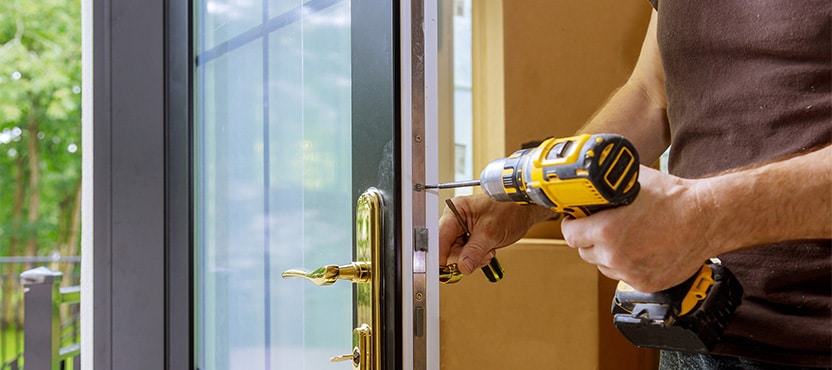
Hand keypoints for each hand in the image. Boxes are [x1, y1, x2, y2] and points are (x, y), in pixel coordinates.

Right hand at [439, 194, 554, 274]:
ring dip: (472, 258)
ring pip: (456, 254)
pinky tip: (487, 250)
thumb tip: (463, 267)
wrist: (525, 210)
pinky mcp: (468, 237)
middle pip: (446, 249)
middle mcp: (455, 219)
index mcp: (455, 210)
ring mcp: (461, 229)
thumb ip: (475, 251)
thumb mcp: (491, 231)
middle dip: (464, 256)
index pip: (439, 237)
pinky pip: (465, 254)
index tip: (444, 270)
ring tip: (488, 249)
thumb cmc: (510, 208)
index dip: (441, 254)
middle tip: (482, 254)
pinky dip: (477, 257)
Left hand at [561, 166, 713, 292]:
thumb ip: (608, 185)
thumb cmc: (674, 198)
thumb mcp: (634, 181)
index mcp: (606, 231)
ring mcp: (630, 273)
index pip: (570, 235)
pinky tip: (641, 250)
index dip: (572, 225)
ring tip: (625, 239)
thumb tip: (591, 178)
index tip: (576, 221)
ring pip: (604, 266)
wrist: (708, 218)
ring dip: (608, 254)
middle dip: (589, 239)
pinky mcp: (646, 284)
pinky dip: (628, 265)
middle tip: (600, 228)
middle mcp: (615, 256)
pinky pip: (625, 276)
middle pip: (585, 252)